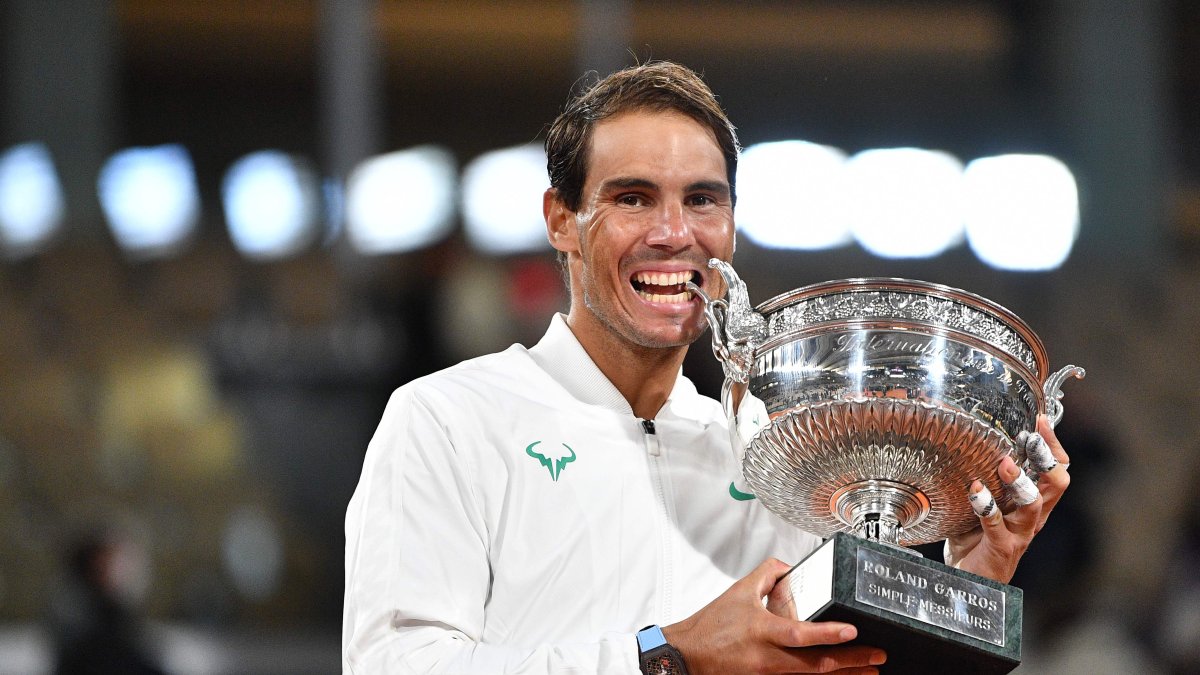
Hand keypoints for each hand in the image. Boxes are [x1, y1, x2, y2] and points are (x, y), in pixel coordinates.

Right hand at [662, 558, 885, 673]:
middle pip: (816, 665)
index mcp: (761, 631)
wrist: (687, 655)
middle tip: (877, 655)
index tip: (853, 631)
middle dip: (852, 662)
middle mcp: (767, 658)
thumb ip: (768, 574)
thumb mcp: (739, 591)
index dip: (828, 634)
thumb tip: (791, 567)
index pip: (800, 634)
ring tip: (870, 671)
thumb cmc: (711, 626)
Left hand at [945, 415, 1070, 581]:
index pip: (1057, 471)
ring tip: (1005, 463)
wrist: (969, 582)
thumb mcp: (984, 504)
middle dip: (1046, 457)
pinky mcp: (1001, 547)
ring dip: (1021, 481)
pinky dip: (987, 504)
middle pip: (1056, 484)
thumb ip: (984, 480)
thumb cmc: (976, 540)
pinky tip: (975, 489)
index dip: (1054, 446)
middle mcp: (1033, 518)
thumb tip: (969, 444)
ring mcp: (1020, 533)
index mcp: (1034, 505)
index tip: (1042, 421)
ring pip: (1034, 504)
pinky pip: (997, 524)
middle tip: (1031, 436)